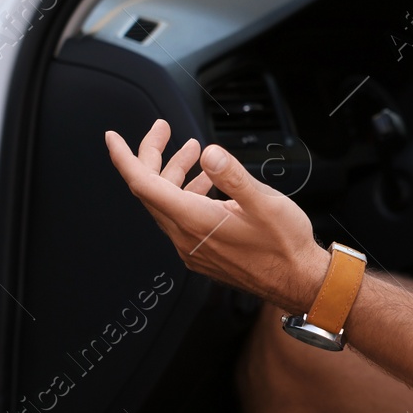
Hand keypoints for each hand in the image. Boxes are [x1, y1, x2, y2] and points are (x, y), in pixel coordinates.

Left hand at [105, 119, 329, 314]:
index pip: (144, 185)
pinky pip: (180, 217)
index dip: (124, 158)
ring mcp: (192, 248)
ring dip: (173, 173)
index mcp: (195, 221)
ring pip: (167, 203)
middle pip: (151, 191)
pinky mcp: (202, 253)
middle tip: (163, 130)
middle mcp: (186, 237)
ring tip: (192, 150)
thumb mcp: (265, 202)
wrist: (298, 282)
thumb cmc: (285, 245)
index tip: (113, 138)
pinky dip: (186, 192)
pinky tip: (206, 181)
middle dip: (152, 155)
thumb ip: (233, 176)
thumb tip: (210, 154)